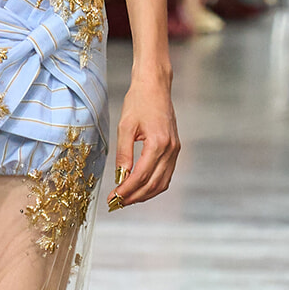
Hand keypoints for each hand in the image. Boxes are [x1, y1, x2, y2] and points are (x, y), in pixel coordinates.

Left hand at [109, 70, 179, 209]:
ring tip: (126, 199)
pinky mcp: (175, 149)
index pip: (141, 176)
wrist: (155, 86)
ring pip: (162, 183)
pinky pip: (166, 175)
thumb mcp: (125, 127)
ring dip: (144, 194)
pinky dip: (153, 185)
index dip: (126, 191)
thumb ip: (123, 154)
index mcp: (158, 144)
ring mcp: (175, 150)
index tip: (112, 198)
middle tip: (116, 203)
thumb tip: (120, 177)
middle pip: (153, 184)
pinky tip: (139, 187)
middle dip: (134, 197)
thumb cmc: (139, 101)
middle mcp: (170, 149)